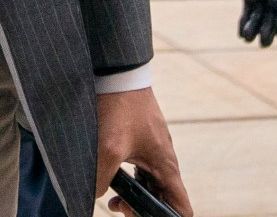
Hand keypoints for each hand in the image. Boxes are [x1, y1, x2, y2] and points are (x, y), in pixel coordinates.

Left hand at [96, 87, 189, 215]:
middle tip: (120, 209)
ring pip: (151, 186)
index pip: (181, 207)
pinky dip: (129, 182)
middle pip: (163, 200)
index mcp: (165, 166)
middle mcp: (163, 160)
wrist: (117, 73)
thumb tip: (96, 195)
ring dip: (135, 198)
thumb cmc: (119, 106)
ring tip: (113, 202)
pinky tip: (109, 180)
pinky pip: (141, 171)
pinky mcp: (140, 141)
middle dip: (143, 211)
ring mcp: (152, 150)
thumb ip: (102, 178)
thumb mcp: (108, 147)